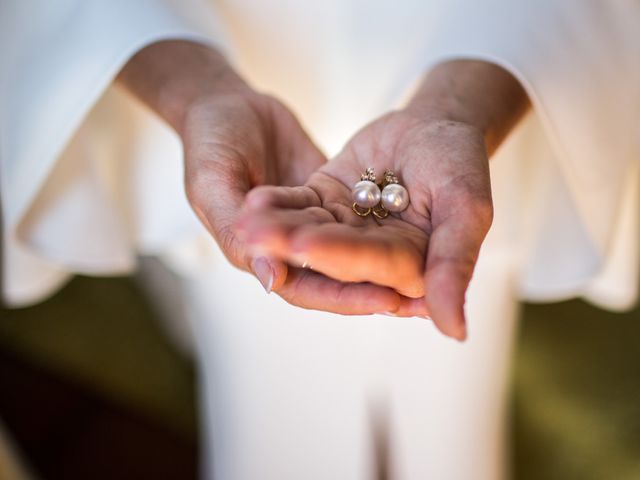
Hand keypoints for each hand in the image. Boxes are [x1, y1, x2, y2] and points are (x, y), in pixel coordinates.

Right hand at [119, 40, 419, 314]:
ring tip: (430, 275)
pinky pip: (356, 222)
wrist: (223, 104)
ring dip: (386, 267)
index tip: (388, 300)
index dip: (345, 296)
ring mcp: (306, 225)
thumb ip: (235, 231)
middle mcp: (283, 249)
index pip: (305, 288)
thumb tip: (272, 281)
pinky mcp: (324, 201)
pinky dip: (382, 230)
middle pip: (336, 279)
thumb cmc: (209, 139)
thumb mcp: (212, 182)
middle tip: (425, 298)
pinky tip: (417, 233)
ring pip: (351, 254)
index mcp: (253, 253)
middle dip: (378, 290)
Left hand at [236, 61, 528, 338]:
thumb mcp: (467, 209)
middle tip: (255, 238)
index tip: (307, 246)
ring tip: (245, 221)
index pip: (370, 266)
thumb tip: (456, 332)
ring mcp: (345, 231)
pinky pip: (299, 206)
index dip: (339, 257)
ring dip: (277, 228)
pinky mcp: (326, 205)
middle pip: (330, 255)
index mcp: (409, 267)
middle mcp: (373, 257)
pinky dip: (278, 204)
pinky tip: (252, 201)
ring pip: (308, 231)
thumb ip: (455, 265)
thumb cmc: (461, 162)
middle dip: (293, 246)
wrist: (437, 122)